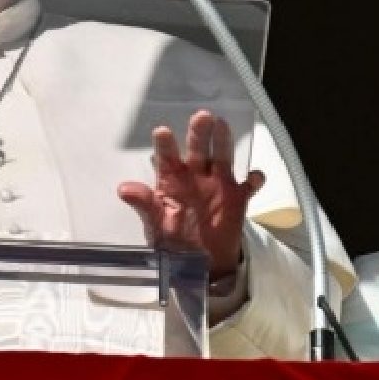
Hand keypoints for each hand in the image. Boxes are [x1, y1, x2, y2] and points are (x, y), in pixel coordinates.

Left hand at [117, 110, 262, 279]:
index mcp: (171, 178)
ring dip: (223, 141)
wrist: (199, 263)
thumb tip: (124, 189)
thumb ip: (144, 205)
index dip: (165, 145)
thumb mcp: (155, 225)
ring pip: (222, 156)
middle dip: (198, 132)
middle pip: (197, 148)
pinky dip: (254, 179)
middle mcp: (195, 174)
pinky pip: (249, 185)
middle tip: (201, 116)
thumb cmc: (172, 239)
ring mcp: (218, 183)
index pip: (167, 157)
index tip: (162, 132)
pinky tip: (254, 177)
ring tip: (221, 126)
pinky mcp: (238, 197)